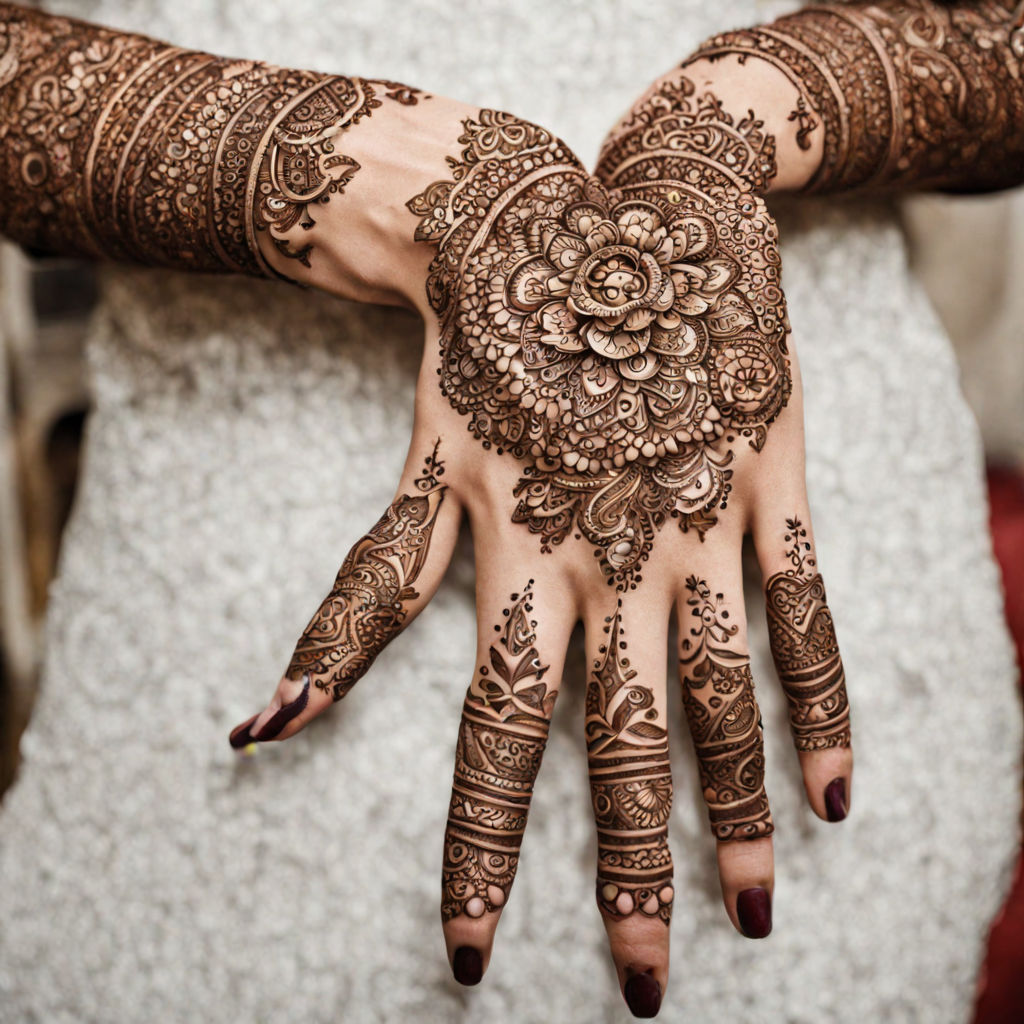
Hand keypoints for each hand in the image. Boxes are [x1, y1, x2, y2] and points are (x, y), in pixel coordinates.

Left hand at [230, 88, 851, 1015]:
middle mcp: (610, 556)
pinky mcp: (767, 484)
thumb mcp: (422, 474)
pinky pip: (803, 611)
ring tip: (746, 913)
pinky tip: (834, 790)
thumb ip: (357, 600)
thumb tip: (264, 720)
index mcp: (518, 558)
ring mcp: (698, 522)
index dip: (481, 848)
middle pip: (619, 737)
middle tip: (644, 981)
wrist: (603, 225)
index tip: (471, 953)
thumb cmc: (499, 353)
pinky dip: (823, 702)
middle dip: (627, 866)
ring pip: (720, 692)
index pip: (494, 733)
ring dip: (734, 812)